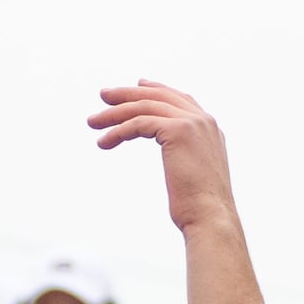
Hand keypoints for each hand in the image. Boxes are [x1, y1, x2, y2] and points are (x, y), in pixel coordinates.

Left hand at [86, 80, 235, 230]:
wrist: (210, 217)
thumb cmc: (199, 208)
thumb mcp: (194, 175)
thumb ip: (188, 158)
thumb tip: (178, 164)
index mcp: (209, 128)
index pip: (179, 99)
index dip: (156, 90)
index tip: (136, 85)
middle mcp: (203, 120)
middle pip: (159, 97)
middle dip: (128, 94)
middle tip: (103, 96)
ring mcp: (193, 123)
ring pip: (145, 107)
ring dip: (115, 113)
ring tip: (93, 122)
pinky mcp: (178, 131)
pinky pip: (139, 123)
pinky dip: (118, 131)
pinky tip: (104, 142)